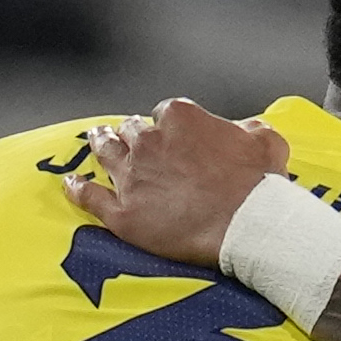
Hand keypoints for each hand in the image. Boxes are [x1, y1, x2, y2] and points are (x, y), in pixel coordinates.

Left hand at [67, 96, 289, 266]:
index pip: (166, 113)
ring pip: (106, 154)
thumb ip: (250, 129)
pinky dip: (78, 188)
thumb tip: (246, 129)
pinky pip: (90, 196)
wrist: (249, 227)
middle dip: (131, 132)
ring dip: (100, 144)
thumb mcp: (268, 142)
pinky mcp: (123, 213)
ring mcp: (132, 177)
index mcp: (181, 118)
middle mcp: (149, 142)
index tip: (174, 137)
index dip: (169, 125)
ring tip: (96, 139)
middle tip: (128, 135)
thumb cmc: (261, 186)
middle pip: (132, 130)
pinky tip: (72, 183)